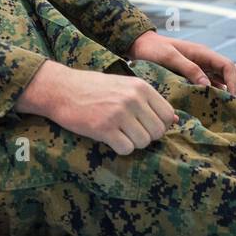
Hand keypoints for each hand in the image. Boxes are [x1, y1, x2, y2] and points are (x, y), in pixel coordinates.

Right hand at [16, 61, 178, 155]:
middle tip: (130, 132)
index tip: (144, 125)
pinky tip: (109, 139)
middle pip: (157, 132)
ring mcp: (119, 114)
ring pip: (143, 142)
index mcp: (140, 87)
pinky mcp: (104, 128)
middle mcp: (133, 99)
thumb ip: (148, 100)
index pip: (167, 115)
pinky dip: (119, 148)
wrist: (61, 89)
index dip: (159, 125)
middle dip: (146, 136)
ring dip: (132, 143)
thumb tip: (175, 120)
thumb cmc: (93, 88)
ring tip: (118, 134)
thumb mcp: (124, 85)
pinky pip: (126, 149)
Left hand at [127, 30, 235, 100]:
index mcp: (203, 53)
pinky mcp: (196, 76)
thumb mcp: (170, 57)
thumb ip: (189, 68)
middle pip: (233, 72)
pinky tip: (222, 107)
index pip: (228, 66)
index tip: (234, 97)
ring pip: (226, 79)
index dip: (234, 81)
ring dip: (234, 91)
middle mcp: (207, 60)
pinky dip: (221, 94)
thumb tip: (208, 85)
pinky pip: (214, 84)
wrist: (140, 46)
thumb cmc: (153, 50)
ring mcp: (202, 68)